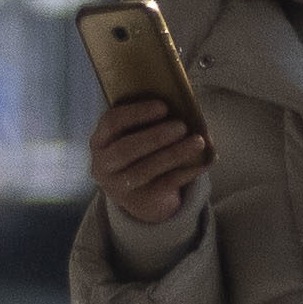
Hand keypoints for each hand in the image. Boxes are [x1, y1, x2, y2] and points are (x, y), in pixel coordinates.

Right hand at [91, 94, 210, 227]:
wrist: (141, 195)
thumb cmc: (140, 154)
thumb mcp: (133, 136)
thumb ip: (146, 121)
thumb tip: (182, 102)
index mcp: (99, 141)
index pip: (111, 123)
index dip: (136, 113)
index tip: (163, 106)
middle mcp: (103, 165)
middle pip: (125, 150)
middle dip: (155, 136)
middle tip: (181, 126)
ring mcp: (119, 186)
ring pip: (145, 169)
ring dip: (174, 153)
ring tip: (198, 141)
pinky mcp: (140, 201)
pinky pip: (164, 184)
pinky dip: (186, 171)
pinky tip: (203, 161)